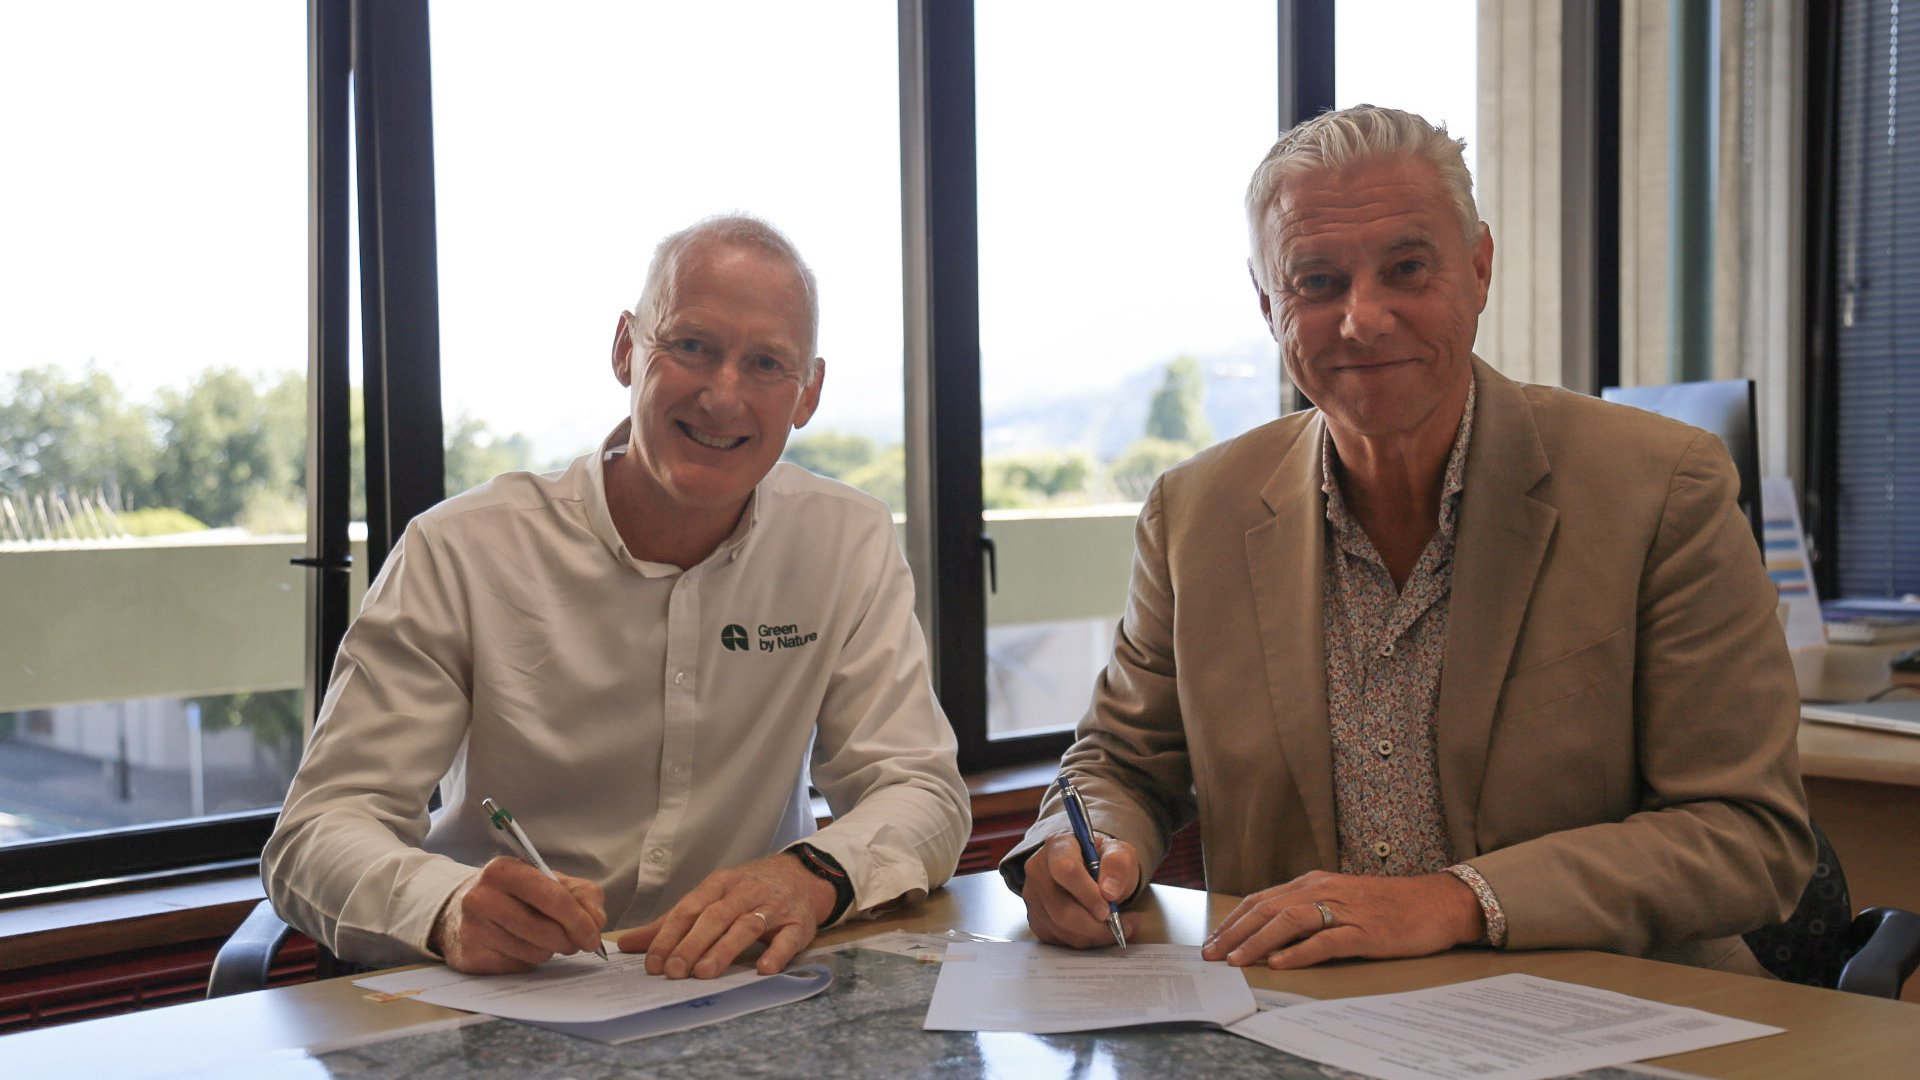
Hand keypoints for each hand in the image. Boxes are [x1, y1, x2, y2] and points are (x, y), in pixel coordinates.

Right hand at [431, 856, 607, 973]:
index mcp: (504, 870)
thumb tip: (596, 922)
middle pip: (544, 931)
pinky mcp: (469, 957)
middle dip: (568, 940)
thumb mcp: (550, 881)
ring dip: (548, 951)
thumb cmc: (516, 894)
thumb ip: (583, 895)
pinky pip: (516, 968)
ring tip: (542, 939)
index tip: (593, 937)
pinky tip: (519, 947)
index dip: (579, 921)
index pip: (552, 898)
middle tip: (573, 942)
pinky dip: (527, 961)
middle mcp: (481, 897)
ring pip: (533, 953)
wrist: (461, 909)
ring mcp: (472, 929)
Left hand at [615, 852, 835, 978]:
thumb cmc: (747, 890)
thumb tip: (626, 945)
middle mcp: (744, 892)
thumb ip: (670, 923)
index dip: (669, 936)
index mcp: (719, 884)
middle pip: (715, 917)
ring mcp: (772, 907)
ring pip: (746, 926)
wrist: (802, 874)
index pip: (689, 909)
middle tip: (673, 972)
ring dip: (725, 949)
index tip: (653, 963)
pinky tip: (763, 968)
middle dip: (692, 944)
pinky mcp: (798, 922)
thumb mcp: (710, 897)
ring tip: (705, 973)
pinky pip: (787, 937)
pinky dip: (776, 952)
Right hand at [1019, 832, 1142, 947]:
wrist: (1090, 869)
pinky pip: (1058, 939)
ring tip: (1116, 926)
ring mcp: (1033, 896)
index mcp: (1058, 846)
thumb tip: (1110, 892)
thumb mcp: (1120, 853)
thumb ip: (1118, 865)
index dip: (1087, 894)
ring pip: (1060, 928)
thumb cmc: (1103, 860)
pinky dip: (1083, 940)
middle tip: (1119, 924)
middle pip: (1060, 908)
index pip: (1065, 870)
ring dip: (1092, 935)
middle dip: (1094, 925)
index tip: (1109, 908)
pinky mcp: (1035, 918)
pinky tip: (1098, 930)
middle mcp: (1038, 870)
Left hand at [1201, 870, 1482, 968]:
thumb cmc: (1389, 905)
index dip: (1235, 920)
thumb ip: (1310, 910)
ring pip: (1290, 920)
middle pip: (1268, 908)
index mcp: (1315, 882)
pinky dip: (1299, 951)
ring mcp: (1345, 909)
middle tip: (1211, 954)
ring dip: (1258, 941)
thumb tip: (1271, 934)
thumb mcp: (1342, 900)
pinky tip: (1280, 963)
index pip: (1263, 900)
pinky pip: (1326, 940)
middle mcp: (1324, 890)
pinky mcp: (1365, 931)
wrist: (1437, 902)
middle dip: (1235, 932)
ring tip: (1236, 960)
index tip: (1213, 940)